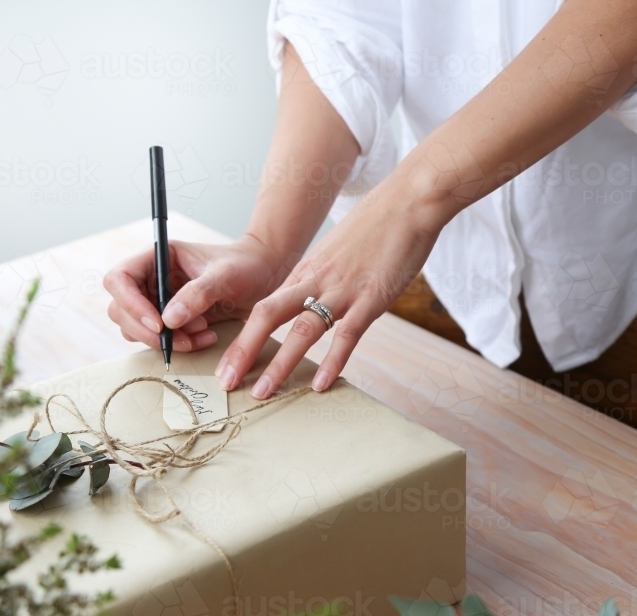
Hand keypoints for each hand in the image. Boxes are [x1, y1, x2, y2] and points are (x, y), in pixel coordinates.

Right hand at [104, 233, 291, 351]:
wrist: (263, 277)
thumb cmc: (245, 266)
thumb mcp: (225, 275)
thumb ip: (197, 294)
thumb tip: (168, 320)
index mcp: (157, 257)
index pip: (120, 279)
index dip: (129, 303)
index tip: (158, 323)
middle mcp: (151, 279)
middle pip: (121, 309)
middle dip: (148, 331)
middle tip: (180, 339)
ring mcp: (157, 301)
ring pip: (136, 329)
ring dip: (165, 340)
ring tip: (202, 332)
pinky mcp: (170, 321)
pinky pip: (159, 340)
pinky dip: (179, 344)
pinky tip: (205, 336)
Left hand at [215, 192, 443, 397]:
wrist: (409, 200)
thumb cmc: (377, 227)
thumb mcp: (336, 252)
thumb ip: (321, 278)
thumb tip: (313, 302)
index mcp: (306, 272)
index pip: (263, 308)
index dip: (242, 338)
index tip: (227, 365)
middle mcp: (316, 280)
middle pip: (267, 317)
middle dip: (244, 351)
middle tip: (227, 382)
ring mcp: (343, 289)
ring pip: (302, 330)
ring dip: (280, 364)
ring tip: (262, 393)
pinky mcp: (372, 297)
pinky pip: (347, 334)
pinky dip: (332, 361)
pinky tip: (320, 385)